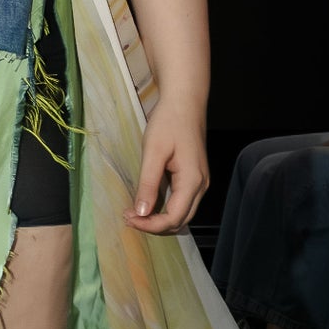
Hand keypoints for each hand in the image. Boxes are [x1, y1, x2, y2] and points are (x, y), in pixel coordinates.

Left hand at [126, 99, 207, 234]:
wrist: (185, 102)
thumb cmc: (169, 122)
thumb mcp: (153, 152)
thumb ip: (148, 184)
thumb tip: (141, 213)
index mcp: (192, 181)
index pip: (173, 218)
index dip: (150, 225)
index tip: (128, 218)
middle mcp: (201, 186)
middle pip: (180, 221)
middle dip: (154, 225)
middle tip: (128, 217)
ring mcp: (200, 182)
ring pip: (182, 214)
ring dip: (159, 219)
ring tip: (135, 212)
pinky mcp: (194, 177)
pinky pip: (181, 202)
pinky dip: (165, 209)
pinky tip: (147, 202)